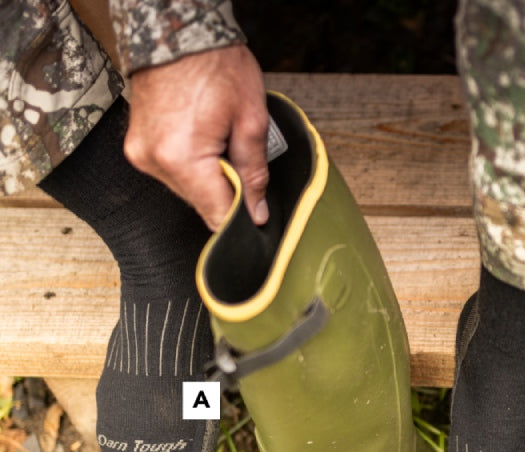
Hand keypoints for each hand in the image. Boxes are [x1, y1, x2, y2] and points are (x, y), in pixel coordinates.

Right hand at [125, 45, 269, 230]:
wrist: (179, 31)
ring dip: (208, 177)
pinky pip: (171, 171)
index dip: (242, 216)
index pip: (216, 214)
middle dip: (226, 190)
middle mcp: (154, 161)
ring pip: (186, 189)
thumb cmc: (216, 65)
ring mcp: (140, 153)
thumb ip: (255, 173)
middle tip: (240, 156)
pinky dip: (191, 164)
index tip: (258, 209)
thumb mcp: (251, 121)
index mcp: (181, 159)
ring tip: (219, 139)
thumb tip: (257, 211)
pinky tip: (202, 138)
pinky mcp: (136, 145)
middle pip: (200, 204)